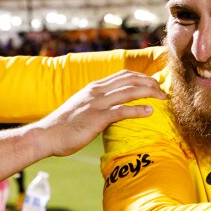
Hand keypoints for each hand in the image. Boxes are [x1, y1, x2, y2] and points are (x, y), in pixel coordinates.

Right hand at [33, 70, 165, 157]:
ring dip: (149, 93)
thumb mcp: (82, 108)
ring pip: (129, 92)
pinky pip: (121, 111)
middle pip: (130, 80)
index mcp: (94, 88)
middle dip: (149, 83)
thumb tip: (111, 109)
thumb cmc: (64, 126)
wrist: (47, 135)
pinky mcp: (97, 118)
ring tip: (162, 98)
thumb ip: (96, 104)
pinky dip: (138, 110)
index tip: (154, 83)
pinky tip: (150, 112)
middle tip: (163, 91)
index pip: (123, 75)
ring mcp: (96, 103)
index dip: (141, 77)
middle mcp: (96, 91)